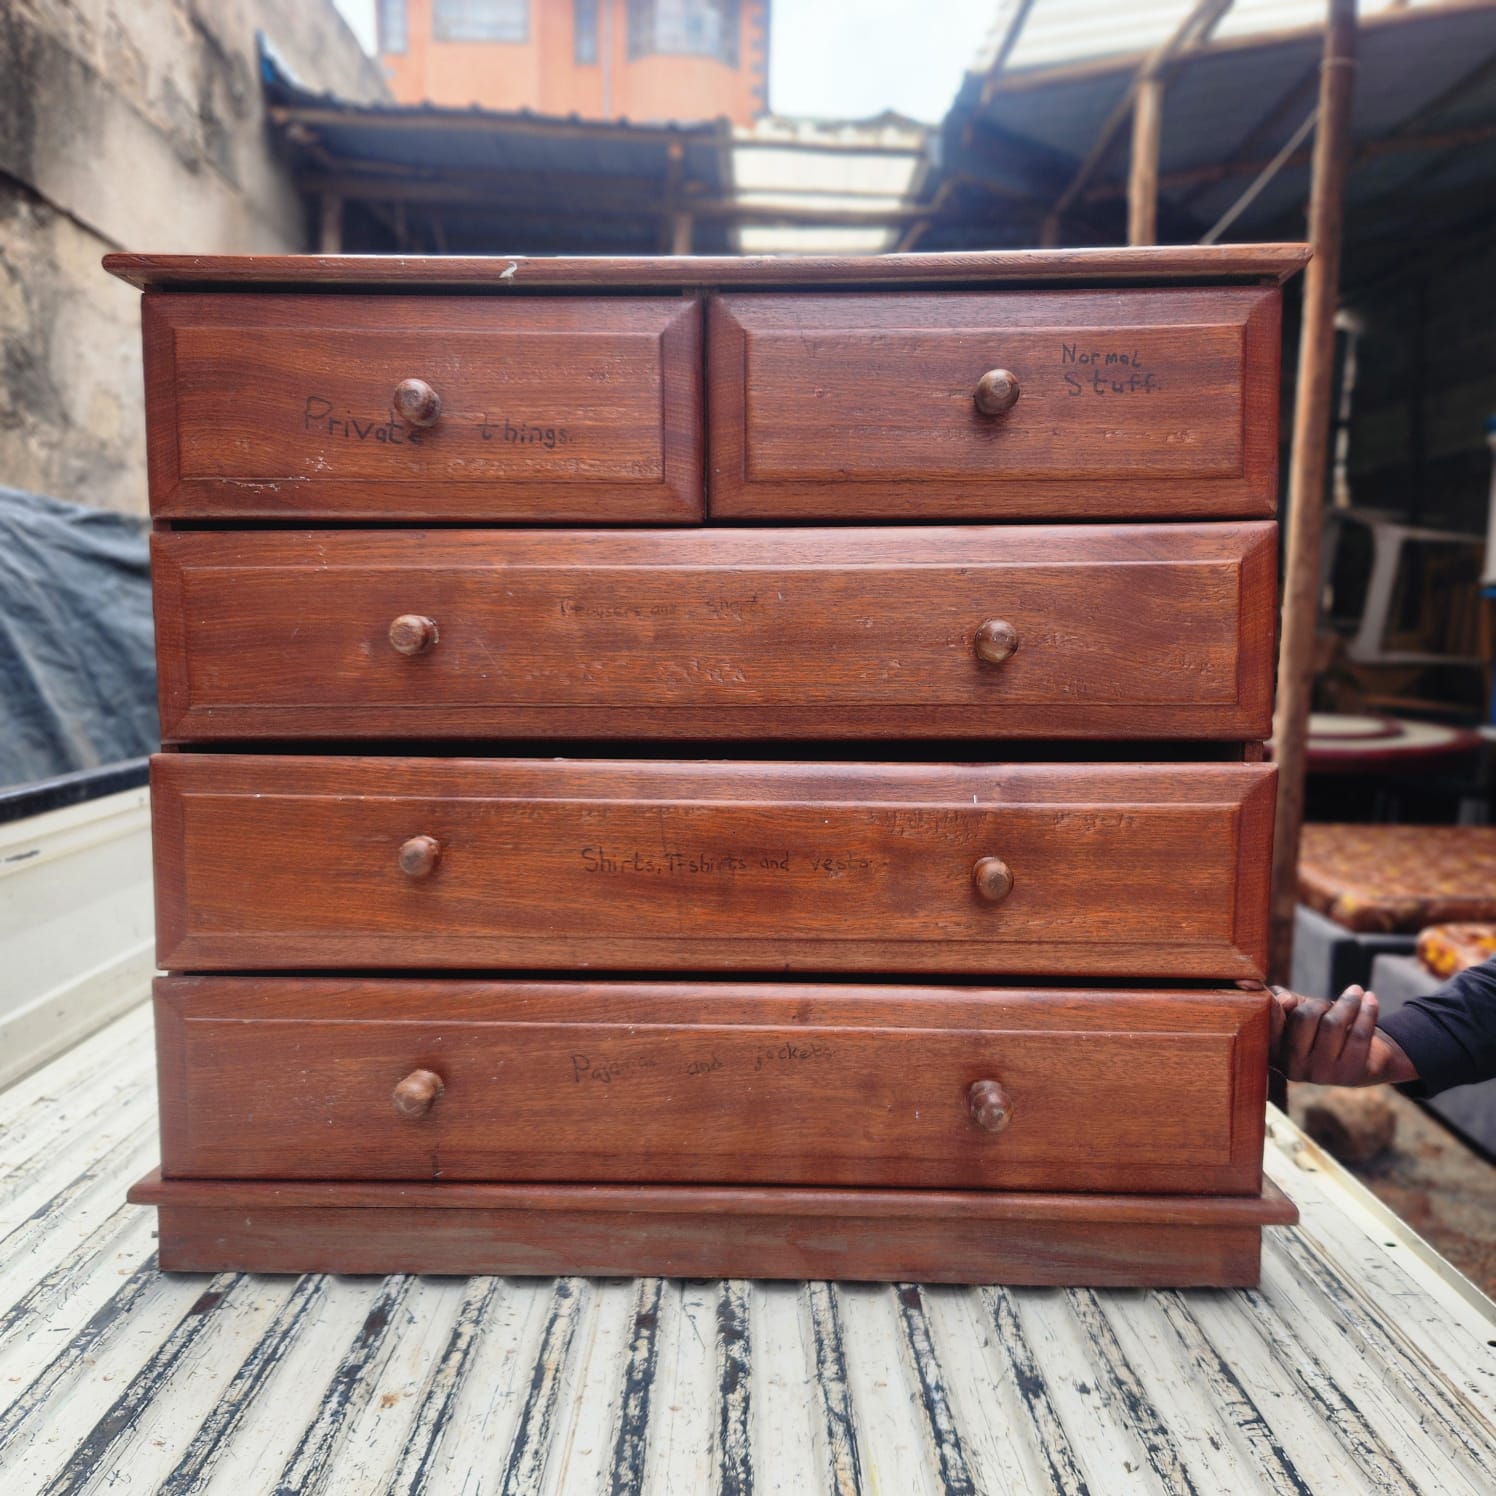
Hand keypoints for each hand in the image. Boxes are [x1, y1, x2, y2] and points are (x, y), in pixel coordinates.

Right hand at [1268, 984, 1417, 1086]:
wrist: (1369, 1058)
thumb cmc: (1325, 1029)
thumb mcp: (1299, 1012)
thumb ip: (1283, 1000)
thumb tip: (1283, 999)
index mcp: (1276, 1053)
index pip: (1272, 1021)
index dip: (1276, 1005)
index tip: (1287, 997)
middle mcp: (1295, 1068)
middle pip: (1304, 1017)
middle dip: (1320, 1003)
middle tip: (1330, 1003)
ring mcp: (1323, 1074)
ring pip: (1333, 1023)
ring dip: (1348, 1001)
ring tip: (1356, 991)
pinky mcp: (1352, 1074)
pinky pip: (1359, 1034)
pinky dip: (1368, 1010)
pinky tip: (1371, 998)